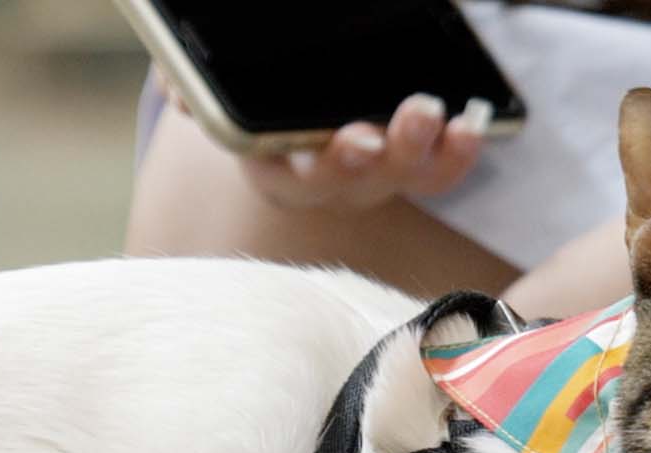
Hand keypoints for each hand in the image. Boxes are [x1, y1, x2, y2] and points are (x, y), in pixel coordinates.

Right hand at [152, 68, 488, 210]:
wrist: (301, 85)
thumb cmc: (256, 79)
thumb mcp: (219, 75)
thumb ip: (190, 74)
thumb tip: (178, 86)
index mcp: (270, 161)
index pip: (282, 174)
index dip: (306, 163)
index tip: (336, 142)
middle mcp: (326, 178)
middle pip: (346, 181)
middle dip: (366, 158)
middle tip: (386, 128)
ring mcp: (374, 173)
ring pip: (399, 176)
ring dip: (417, 149)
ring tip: (429, 111)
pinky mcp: (415, 162)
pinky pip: (440, 169)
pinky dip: (458, 151)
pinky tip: (472, 124)